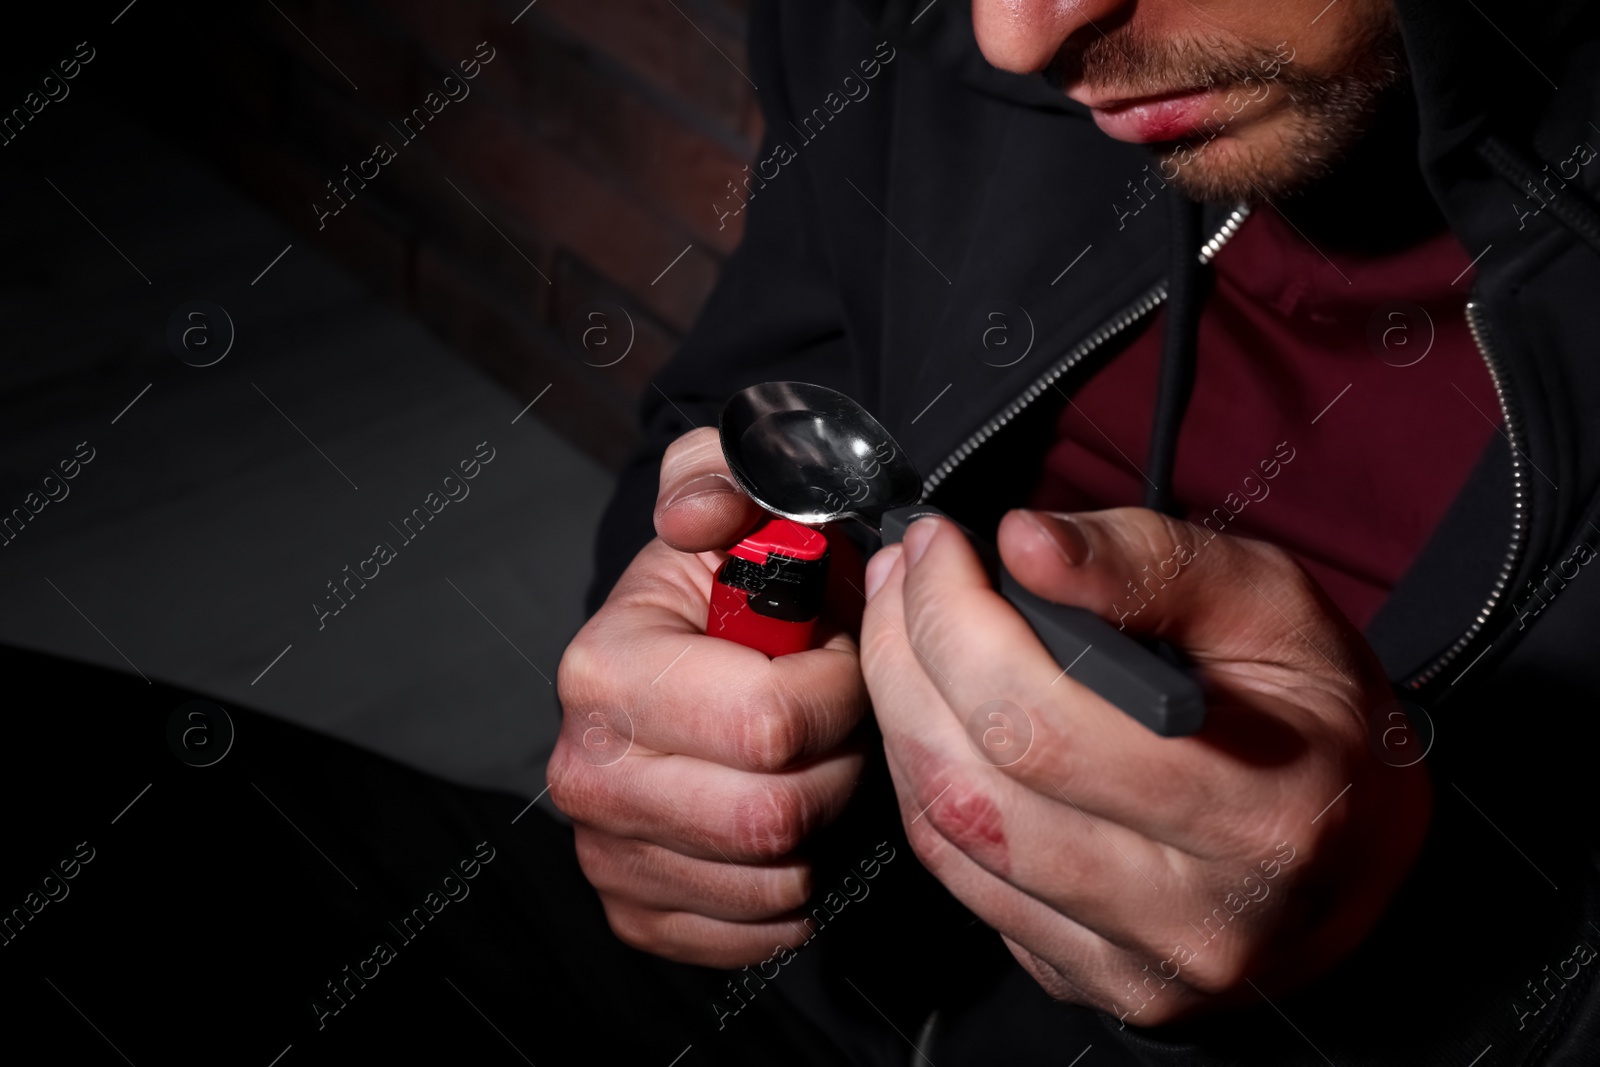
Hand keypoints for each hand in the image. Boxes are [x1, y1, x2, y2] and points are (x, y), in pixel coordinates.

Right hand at [548, 427, 869, 967]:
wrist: (695, 654)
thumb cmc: (732, 581)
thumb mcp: (735, 493)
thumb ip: (725, 471)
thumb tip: (699, 515)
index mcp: (605, 668)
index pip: (768, 722)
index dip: (838, 689)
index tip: (838, 653)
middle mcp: (589, 770)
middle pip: (773, 815)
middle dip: (836, 761)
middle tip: (835, 715)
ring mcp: (609, 851)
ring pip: (777, 878)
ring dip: (822, 820)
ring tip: (809, 755)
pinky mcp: (639, 910)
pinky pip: (759, 932)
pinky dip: (799, 885)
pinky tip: (790, 818)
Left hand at [857, 508, 1431, 1024]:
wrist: (1362, 847)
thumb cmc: (1319, 719)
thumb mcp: (1273, 605)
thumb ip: (1151, 563)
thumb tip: (1027, 542)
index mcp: (1261, 812)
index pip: (1042, 722)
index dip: (957, 621)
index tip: (938, 546)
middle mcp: (1195, 913)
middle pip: (978, 784)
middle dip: (907, 659)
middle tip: (902, 578)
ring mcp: (1136, 963)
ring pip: (950, 835)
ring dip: (899, 717)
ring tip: (904, 632)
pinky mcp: (1089, 979)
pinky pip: (959, 879)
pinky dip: (923, 783)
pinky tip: (930, 715)